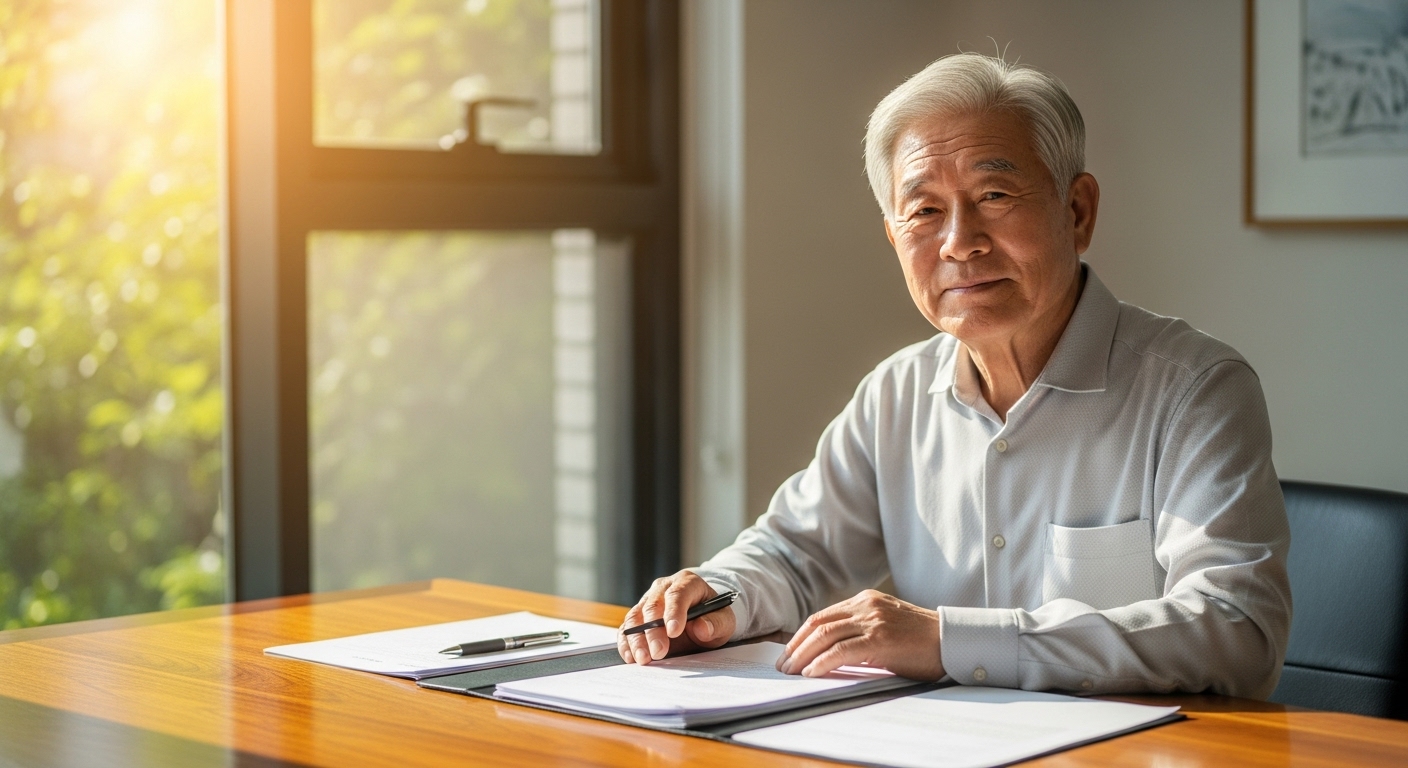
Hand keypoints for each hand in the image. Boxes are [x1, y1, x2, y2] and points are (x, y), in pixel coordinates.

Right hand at [617, 570, 735, 664]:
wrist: (702, 616)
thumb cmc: (713, 616)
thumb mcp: (724, 620)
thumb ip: (716, 623)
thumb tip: (703, 628)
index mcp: (688, 583)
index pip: (678, 594)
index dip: (674, 612)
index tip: (674, 632)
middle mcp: (664, 588)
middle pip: (653, 606)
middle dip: (654, 632)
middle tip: (658, 652)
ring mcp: (648, 600)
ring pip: (636, 616)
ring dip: (637, 639)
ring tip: (643, 658)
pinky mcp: (638, 615)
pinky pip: (628, 627)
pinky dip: (626, 642)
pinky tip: (630, 656)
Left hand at [775, 590, 944, 680]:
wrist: (952, 641)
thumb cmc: (921, 641)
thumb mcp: (885, 627)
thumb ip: (860, 631)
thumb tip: (828, 652)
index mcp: (865, 600)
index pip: (823, 616)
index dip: (801, 635)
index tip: (789, 651)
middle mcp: (866, 605)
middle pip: (818, 623)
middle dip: (796, 645)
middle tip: (783, 664)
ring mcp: (873, 619)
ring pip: (825, 634)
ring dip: (803, 654)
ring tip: (791, 671)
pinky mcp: (880, 638)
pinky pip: (842, 650)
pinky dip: (822, 661)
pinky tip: (811, 672)